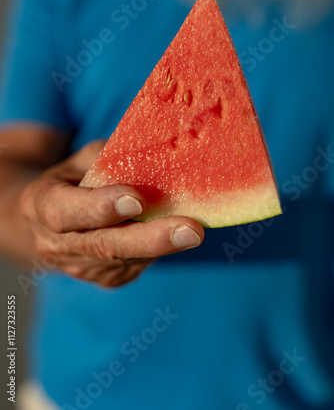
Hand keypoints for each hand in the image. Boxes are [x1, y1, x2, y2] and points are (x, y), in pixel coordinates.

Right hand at [20, 141, 203, 286]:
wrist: (50, 221)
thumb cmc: (73, 179)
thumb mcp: (82, 159)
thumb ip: (110, 160)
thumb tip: (157, 152)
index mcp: (41, 205)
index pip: (66, 212)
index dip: (101, 208)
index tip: (137, 200)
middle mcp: (57, 244)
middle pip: (105, 246)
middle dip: (151, 239)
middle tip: (190, 231)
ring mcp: (81, 267)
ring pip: (127, 259)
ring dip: (164, 246)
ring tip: (196, 231)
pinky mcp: (105, 279)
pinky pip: (136, 265)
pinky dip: (160, 249)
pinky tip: (179, 234)